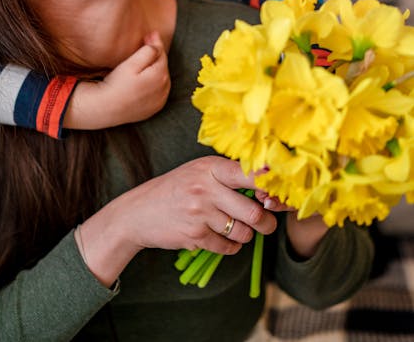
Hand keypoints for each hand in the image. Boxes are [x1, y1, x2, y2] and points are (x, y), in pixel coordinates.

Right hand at [77, 157, 278, 286]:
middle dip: (266, 222)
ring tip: (237, 229)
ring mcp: (200, 212)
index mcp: (209, 167)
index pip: (250, 174)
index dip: (269, 187)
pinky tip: (221, 238)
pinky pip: (228, 246)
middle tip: (265, 223)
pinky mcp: (195, 235)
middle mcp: (206, 187)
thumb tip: (267, 181)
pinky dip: (230, 246)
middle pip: (254, 211)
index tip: (275, 195)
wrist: (138, 212)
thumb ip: (227, 175)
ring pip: (244, 232)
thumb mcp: (198, 172)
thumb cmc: (175, 189)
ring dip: (246, 235)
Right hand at [103, 30, 170, 121]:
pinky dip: (156, 82)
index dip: (156, 43)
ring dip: (157, 68)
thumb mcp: (131, 64)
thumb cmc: (116, 84)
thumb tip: (157, 42)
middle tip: (148, 42)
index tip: (151, 33)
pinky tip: (146, 78)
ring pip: (162, 78)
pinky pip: (159, 91)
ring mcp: (160, 100)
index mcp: (160, 76)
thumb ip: (147, 52)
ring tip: (147, 59)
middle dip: (157, 54)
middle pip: (163, 66)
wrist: (106, 109)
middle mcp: (164, 89)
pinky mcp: (154, 108)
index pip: (161, 54)